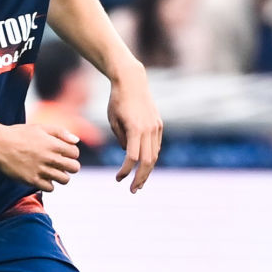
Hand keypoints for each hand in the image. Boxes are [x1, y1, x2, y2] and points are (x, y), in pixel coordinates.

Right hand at [0, 121, 81, 189]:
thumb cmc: (19, 134)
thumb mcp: (40, 128)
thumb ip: (60, 132)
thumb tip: (76, 141)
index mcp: (53, 144)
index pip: (75, 153)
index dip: (72, 153)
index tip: (64, 154)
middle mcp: (49, 157)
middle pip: (74, 168)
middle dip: (71, 166)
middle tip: (62, 165)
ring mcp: (41, 170)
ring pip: (64, 180)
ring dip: (61, 176)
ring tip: (53, 172)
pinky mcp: (31, 180)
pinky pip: (50, 188)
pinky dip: (49, 184)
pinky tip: (43, 178)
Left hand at [106, 65, 162, 191]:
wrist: (132, 81)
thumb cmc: (118, 100)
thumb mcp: (113, 120)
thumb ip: (121, 139)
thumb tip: (128, 155)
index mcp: (135, 129)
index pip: (132, 158)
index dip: (125, 171)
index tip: (118, 179)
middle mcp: (149, 129)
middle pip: (147, 161)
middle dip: (140, 178)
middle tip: (133, 190)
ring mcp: (156, 127)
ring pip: (154, 156)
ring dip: (147, 171)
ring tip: (139, 182)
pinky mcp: (159, 125)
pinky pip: (156, 146)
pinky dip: (151, 158)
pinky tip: (144, 166)